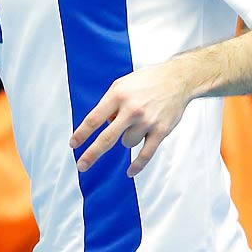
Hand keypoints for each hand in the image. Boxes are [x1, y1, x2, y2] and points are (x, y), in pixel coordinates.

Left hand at [70, 60, 197, 176]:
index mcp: (118, 95)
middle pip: (106, 138)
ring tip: (138, 122)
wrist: (177, 79)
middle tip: (81, 166)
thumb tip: (102, 126)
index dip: (82, 134)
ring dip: (127, 137)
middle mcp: (132, 109)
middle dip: (92, 154)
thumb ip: (109, 104)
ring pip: (127, 143)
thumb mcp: (122, 84)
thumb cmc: (146, 82)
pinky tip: (129, 172)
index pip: (94, 119)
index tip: (73, 144)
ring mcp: (147, 121)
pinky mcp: (160, 130)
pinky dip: (137, 165)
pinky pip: (146, 154)